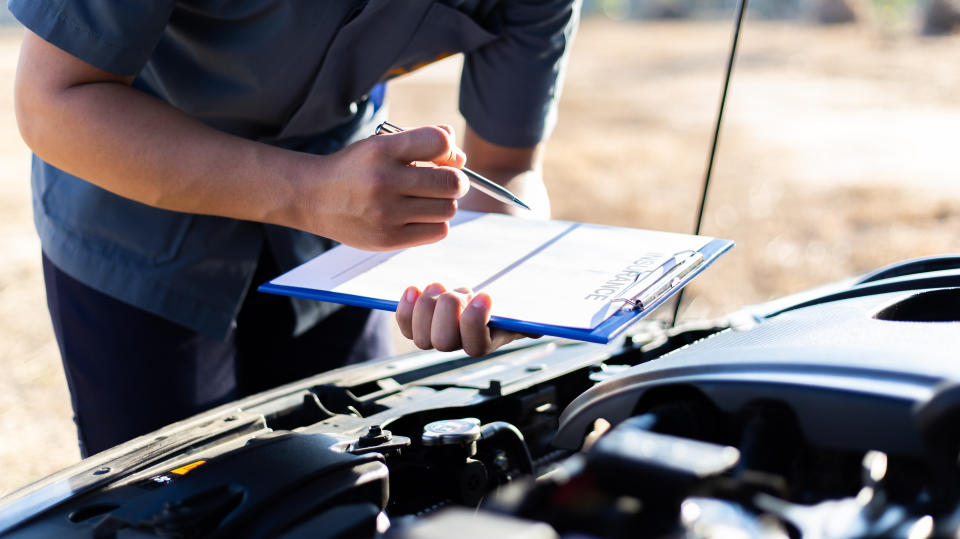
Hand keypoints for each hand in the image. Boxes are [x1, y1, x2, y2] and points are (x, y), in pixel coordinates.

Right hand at [300, 125, 469, 250]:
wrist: (313, 197)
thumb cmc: (356, 169)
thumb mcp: (381, 144)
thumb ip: (422, 141)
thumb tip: (460, 156)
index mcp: (382, 149)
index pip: (440, 142)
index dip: (450, 150)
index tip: (443, 157)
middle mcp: (384, 180)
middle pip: (451, 182)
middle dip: (456, 181)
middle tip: (446, 182)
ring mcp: (386, 213)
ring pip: (448, 209)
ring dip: (445, 203)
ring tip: (427, 200)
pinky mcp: (388, 239)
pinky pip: (438, 231)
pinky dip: (436, 223)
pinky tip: (420, 216)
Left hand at [395, 283, 528, 356]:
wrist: (481, 294)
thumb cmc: (503, 299)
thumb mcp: (519, 304)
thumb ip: (529, 316)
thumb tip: (538, 325)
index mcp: (488, 340)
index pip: (476, 346)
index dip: (475, 322)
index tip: (484, 295)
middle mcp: (460, 344)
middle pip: (443, 342)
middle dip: (447, 310)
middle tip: (456, 291)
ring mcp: (438, 337)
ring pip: (421, 337)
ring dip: (427, 306)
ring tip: (439, 287)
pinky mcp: (419, 326)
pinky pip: (405, 327)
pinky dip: (405, 309)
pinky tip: (413, 290)